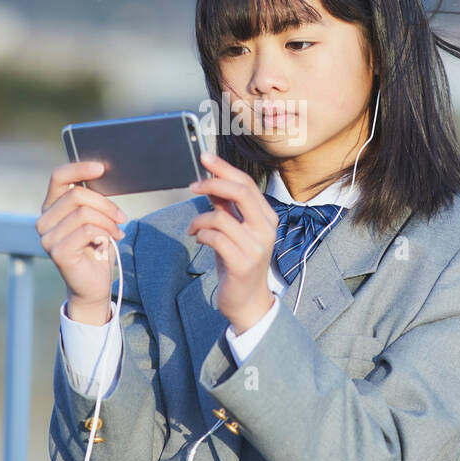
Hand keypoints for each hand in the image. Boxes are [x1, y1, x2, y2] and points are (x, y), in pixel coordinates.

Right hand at [37, 160, 127, 324]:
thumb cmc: (96, 248)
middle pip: (77, 195)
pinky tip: (110, 241)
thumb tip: (103, 175)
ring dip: (108, 221)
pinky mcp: (57, 252)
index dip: (79, 169)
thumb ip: (92, 200)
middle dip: (106, 204)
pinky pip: (87, 230)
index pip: (58, 177)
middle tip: (122, 216)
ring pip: (84, 213)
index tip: (102, 168)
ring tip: (117, 231)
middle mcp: (44, 221)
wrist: (93, 284)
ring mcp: (47, 237)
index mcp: (51, 207)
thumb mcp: (95, 218)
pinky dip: (104, 233)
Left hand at [186, 151, 278, 332]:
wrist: (247, 302)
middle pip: (240, 192)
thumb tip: (210, 181)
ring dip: (199, 220)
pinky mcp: (242, 263)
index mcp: (267, 218)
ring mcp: (256, 247)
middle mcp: (266, 229)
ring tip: (194, 229)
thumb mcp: (233, 230)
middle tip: (193, 186)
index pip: (246, 184)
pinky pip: (215, 238)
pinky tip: (199, 240)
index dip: (224, 169)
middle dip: (212, 183)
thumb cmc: (238, 263)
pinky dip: (201, 236)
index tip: (204, 159)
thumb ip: (225, 207)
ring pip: (221, 217)